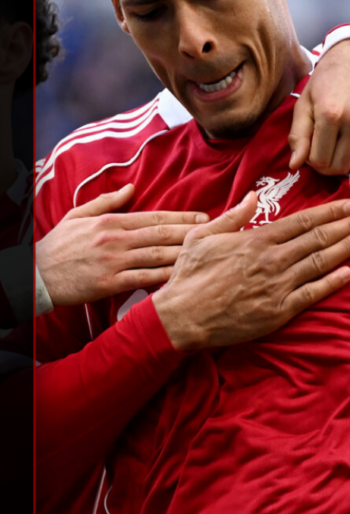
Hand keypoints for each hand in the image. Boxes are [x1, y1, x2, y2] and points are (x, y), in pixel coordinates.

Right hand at [36, 184, 207, 305]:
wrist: (37, 274)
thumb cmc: (57, 246)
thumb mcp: (77, 215)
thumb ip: (106, 201)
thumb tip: (132, 188)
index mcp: (109, 222)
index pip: (153, 216)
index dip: (181, 216)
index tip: (203, 217)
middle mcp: (115, 239)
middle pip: (161, 234)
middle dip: (191, 232)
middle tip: (217, 232)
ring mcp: (114, 262)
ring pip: (157, 256)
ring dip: (185, 253)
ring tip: (208, 253)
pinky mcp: (109, 283)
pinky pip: (144, 280)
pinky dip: (165, 278)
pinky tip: (183, 277)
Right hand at [153, 193, 349, 351]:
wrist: (181, 317)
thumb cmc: (188, 277)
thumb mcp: (201, 238)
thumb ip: (231, 217)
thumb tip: (251, 197)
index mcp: (255, 240)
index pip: (303, 222)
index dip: (330, 212)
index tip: (348, 204)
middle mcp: (272, 260)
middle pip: (318, 239)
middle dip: (346, 226)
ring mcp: (278, 286)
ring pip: (321, 262)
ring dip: (345, 248)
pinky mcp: (279, 310)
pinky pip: (313, 293)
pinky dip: (334, 282)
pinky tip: (349, 272)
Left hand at [289, 41, 349, 174]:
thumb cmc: (324, 82)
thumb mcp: (304, 105)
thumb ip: (298, 136)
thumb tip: (295, 165)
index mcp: (331, 115)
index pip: (318, 160)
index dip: (310, 160)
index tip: (309, 146)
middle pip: (337, 167)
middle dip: (325, 163)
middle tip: (321, 146)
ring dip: (339, 160)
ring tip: (333, 142)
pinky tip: (344, 138)